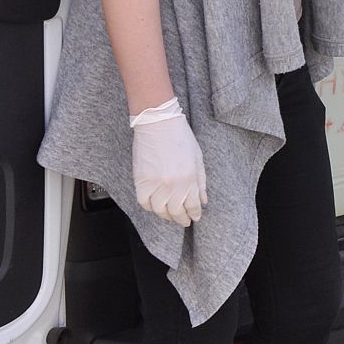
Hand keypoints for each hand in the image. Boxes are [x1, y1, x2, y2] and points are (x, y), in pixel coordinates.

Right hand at [131, 97, 207, 226]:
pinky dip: (150, 206)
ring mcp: (155, 184)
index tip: (195, 217)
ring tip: (171, 215)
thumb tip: (203, 201)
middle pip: (176, 212)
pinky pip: (144, 202)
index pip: (192, 206)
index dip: (195, 214)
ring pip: (159, 210)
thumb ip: (201, 182)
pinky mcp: (141, 180)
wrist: (158, 123)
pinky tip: (156, 205)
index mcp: (189, 179)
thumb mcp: (198, 158)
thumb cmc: (180, 137)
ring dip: (166, 215)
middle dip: (182, 219)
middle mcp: (172, 185)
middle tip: (184, 221)